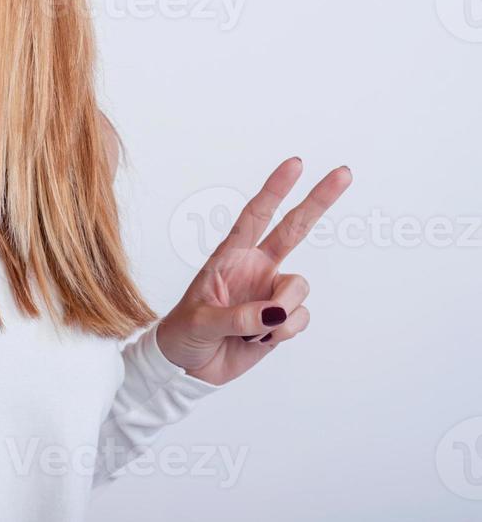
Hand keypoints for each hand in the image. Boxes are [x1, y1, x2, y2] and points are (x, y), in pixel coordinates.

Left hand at [155, 157, 352, 385]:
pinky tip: (258, 341)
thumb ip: (238, 317)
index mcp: (230, 256)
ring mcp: (270, 292)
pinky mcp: (282, 319)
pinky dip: (282, 334)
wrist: (188, 366)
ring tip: (248, 329)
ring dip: (280, 313)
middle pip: (295, 229)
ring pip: (299, 288)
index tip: (295, 164)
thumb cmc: (184, 333)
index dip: (275, 189)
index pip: (256, 216)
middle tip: (344, 172)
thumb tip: (276, 313)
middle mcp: (255, 268)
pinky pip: (299, 319)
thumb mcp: (201, 322)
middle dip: (318, 200)